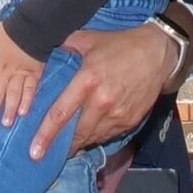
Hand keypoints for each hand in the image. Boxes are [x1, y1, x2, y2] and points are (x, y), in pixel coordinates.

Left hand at [0, 21, 50, 123]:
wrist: (30, 27)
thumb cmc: (9, 30)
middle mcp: (4, 72)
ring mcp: (19, 75)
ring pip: (12, 95)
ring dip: (9, 110)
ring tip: (6, 123)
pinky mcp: (33, 75)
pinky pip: (30, 90)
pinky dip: (27, 101)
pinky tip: (24, 112)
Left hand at [29, 20, 177, 161]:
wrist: (158, 53)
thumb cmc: (121, 44)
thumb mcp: (89, 39)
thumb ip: (65, 46)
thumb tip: (44, 50)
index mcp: (87, 81)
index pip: (60, 114)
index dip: (45, 135)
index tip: (34, 151)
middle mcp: (101, 102)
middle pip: (75, 133)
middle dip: (60, 146)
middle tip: (45, 154)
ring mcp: (117, 114)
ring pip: (91, 138)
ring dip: (78, 143)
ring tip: (66, 145)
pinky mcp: (130, 121)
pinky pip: (107, 136)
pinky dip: (96, 136)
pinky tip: (89, 133)